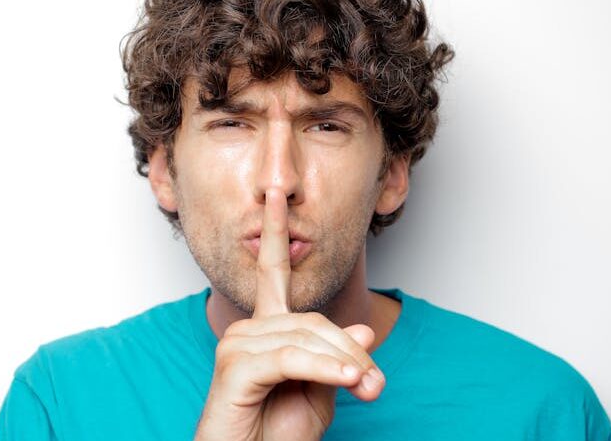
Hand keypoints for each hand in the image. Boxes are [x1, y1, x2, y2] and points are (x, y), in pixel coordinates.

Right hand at [193, 189, 385, 440]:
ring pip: (306, 338)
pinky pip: (291, 359)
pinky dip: (323, 369)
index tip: (276, 194)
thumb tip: (363, 332)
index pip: (272, 270)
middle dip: (351, 351)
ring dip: (343, 365)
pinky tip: (345, 381)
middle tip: (376, 384)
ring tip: (366, 389)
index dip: (275, 231)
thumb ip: (339, 359)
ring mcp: (237, 346)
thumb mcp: (323, 391)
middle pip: (313, 318)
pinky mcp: (234, 368)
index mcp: (267, 329)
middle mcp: (249, 330)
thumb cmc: (278, 433)